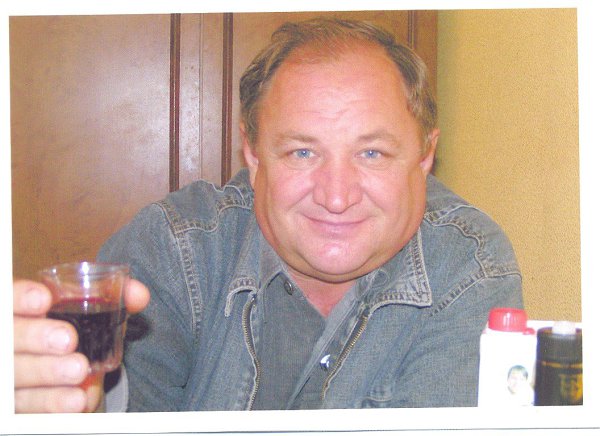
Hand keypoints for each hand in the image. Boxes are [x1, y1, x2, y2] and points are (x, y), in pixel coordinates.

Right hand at [13, 278, 149, 412]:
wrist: (73, 370)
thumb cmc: (79, 330)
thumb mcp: (96, 310)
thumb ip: (118, 297)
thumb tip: (139, 294)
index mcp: (23, 310)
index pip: (10, 298)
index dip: (21, 297)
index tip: (44, 299)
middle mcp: (11, 341)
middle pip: (10, 338)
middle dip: (36, 337)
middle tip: (69, 339)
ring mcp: (12, 375)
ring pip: (17, 375)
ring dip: (48, 372)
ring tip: (80, 370)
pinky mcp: (20, 405)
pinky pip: (29, 407)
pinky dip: (53, 403)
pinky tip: (76, 400)